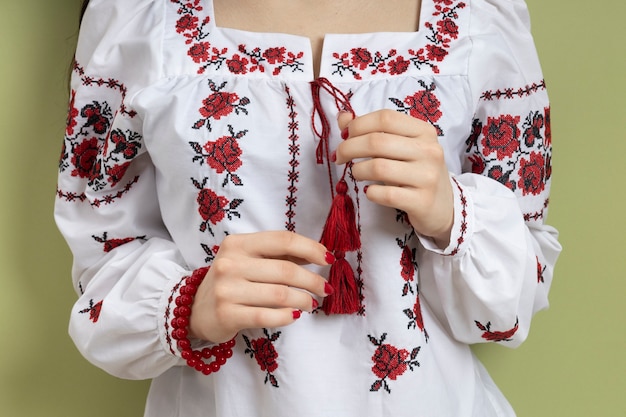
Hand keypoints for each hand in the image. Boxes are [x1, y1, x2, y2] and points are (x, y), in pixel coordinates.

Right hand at [189, 231, 332, 342]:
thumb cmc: (232, 281)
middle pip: (285, 270)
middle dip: (313, 280)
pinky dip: (287, 316)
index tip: (328, 259)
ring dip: (303, 300)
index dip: (310, 248)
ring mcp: (227, 289)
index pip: (282, 240)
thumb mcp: (250, 260)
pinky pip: (267, 316)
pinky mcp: (227, 314)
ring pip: (280, 294)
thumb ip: (281, 256)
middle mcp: (230, 263)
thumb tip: (319, 254)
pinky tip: (295, 315)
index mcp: (238, 243)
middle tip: (325, 289)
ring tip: (311, 303)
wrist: (195, 309)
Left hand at [336, 109, 453, 247]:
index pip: (385, 118)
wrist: (444, 207)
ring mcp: (427, 176)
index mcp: (424, 131)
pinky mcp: (422, 201)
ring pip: (378, 167)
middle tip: (339, 157)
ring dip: (357, 170)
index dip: (358, 125)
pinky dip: (370, 192)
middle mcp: (429, 151)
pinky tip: (369, 191)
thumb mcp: (401, 148)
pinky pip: (385, 194)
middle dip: (348, 148)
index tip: (345, 136)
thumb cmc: (416, 172)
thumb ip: (372, 130)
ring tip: (356, 174)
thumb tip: (343, 117)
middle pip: (377, 142)